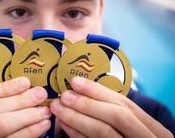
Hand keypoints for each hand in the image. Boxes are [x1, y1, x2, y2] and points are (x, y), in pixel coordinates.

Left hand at [51, 77, 172, 137]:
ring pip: (103, 131)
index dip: (98, 91)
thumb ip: (115, 111)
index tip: (77, 82)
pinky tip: (65, 125)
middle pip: (116, 116)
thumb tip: (83, 91)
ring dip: (77, 117)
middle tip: (65, 96)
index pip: (125, 104)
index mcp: (154, 129)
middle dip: (88, 103)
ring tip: (59, 108)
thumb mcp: (134, 128)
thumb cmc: (131, 137)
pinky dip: (77, 133)